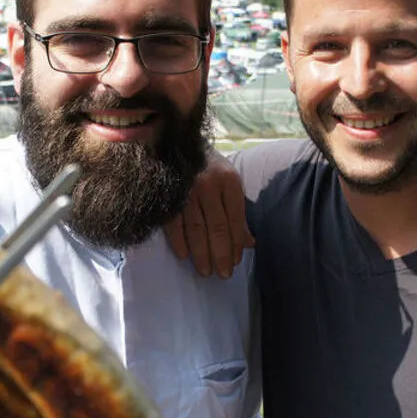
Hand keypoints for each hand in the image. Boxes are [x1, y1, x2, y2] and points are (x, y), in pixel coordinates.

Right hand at [165, 149, 253, 278]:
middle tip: (224, 275)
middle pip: (217, 228)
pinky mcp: (167, 195)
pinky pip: (174, 223)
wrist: (176, 142)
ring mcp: (186, 190)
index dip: (236, 244)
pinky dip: (179, 241)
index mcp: (228, 181)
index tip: (236, 262)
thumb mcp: (229, 183)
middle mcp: (208, 185)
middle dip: (221, 254)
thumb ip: (238, 212)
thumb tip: (249, 244)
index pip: (235, 220)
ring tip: (205, 271)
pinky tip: (184, 256)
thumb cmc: (209, 166)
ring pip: (196, 229)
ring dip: (201, 253)